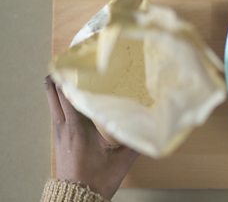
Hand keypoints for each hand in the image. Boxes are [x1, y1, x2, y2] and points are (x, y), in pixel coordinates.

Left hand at [45, 76, 137, 199]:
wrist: (77, 198)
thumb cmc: (98, 179)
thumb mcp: (122, 160)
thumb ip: (135, 142)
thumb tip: (150, 127)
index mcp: (79, 128)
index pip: (69, 96)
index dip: (70, 78)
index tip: (77, 64)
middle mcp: (65, 128)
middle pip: (54, 96)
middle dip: (58, 78)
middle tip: (67, 64)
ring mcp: (58, 134)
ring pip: (53, 104)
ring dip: (56, 90)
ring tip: (64, 76)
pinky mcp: (58, 140)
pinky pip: (55, 114)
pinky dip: (58, 102)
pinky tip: (66, 100)